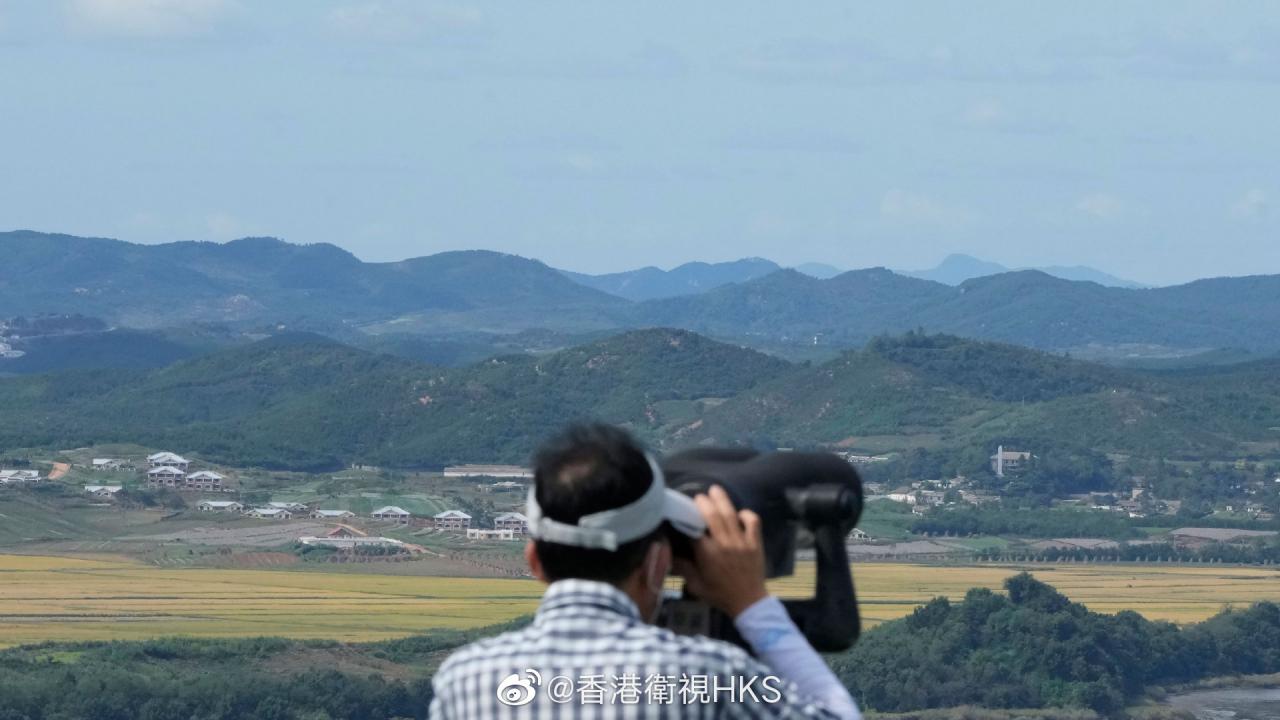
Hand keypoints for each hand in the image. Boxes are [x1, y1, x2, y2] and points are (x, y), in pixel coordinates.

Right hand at [672, 485, 767, 618]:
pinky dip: (746, 514)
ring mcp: (741, 541)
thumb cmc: (720, 594)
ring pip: (731, 514)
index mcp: (707, 554)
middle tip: (698, 496)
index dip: (687, 520)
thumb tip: (670, 555)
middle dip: (704, 503)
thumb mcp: (696, 586)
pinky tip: (740, 513)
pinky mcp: (755, 542)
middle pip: (712, 515)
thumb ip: (684, 569)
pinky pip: (753, 522)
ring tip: (715, 489)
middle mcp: (724, 543)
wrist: (748, 602)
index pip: (694, 530)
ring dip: (722, 500)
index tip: (682, 514)